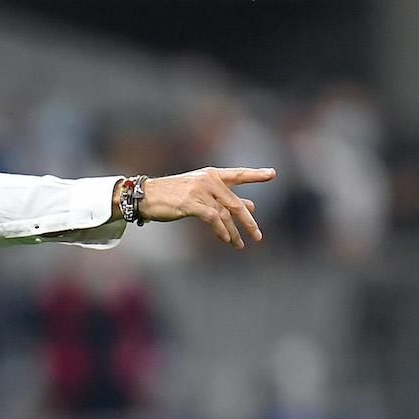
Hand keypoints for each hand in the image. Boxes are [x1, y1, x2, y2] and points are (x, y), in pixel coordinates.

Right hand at [139, 167, 275, 248]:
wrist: (145, 196)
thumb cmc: (171, 195)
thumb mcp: (199, 193)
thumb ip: (223, 199)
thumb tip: (250, 206)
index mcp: (211, 175)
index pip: (238, 174)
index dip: (256, 175)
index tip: (273, 174)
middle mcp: (208, 180)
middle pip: (235, 202)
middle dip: (248, 221)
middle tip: (257, 235)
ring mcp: (199, 191)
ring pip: (224, 214)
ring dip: (234, 232)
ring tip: (239, 244)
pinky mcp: (190, 203)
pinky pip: (212, 218)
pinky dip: (220, 230)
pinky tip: (225, 239)